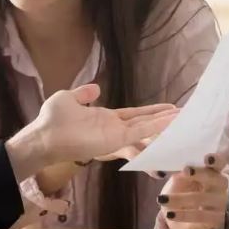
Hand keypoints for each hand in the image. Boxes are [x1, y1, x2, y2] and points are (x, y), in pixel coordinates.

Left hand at [16, 84, 176, 168]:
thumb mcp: (68, 99)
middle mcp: (114, 127)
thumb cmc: (53, 120)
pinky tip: (169, 122)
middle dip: (163, 118)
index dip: (150, 111)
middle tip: (183, 114)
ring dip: (163, 123)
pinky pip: (138, 132)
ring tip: (183, 118)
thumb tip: (96, 88)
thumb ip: (84, 94)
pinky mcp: (115, 140)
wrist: (44, 135)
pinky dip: (154, 127)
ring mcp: (116, 135)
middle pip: (144, 122)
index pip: (134, 114)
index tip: (167, 108)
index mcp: (105, 118)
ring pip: (146, 128)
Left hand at [157, 154, 227, 228]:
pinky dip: (183, 215)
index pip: (220, 163)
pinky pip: (200, 216)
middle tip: (186, 170)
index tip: (207, 158)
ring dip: (181, 198)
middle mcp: (220, 186)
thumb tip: (176, 173)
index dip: (217, 159)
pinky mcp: (216, 219)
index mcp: (212, 172)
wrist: (178, 218)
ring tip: (161, 199)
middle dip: (201, 173)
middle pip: (216, 178)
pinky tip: (170, 214)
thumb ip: (179, 175)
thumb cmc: (181, 193)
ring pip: (203, 198)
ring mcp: (220, 203)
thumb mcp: (177, 182)